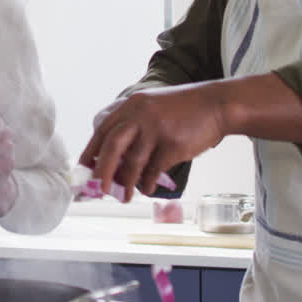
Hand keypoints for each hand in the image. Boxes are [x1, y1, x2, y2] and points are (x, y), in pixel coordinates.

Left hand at [78, 82, 227, 201]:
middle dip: (102, 171)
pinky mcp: (173, 145)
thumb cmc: (184, 110)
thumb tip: (113, 161)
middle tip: (99, 188)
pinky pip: (153, 171)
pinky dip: (147, 183)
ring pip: (132, 163)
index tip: (84, 169)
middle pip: (112, 145)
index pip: (104, 130)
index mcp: (133, 105)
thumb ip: (133, 126)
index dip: (91, 151)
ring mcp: (157, 129)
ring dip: (126, 184)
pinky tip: (146, 188)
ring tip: (125, 196)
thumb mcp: (153, 107)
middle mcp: (141, 115)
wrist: (217, 105)